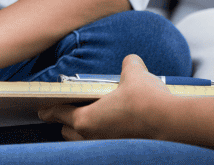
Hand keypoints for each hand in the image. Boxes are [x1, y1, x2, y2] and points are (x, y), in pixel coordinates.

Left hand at [38, 55, 170, 140]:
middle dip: (67, 121)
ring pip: (85, 142)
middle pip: (69, 131)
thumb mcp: (134, 73)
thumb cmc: (147, 100)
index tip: (42, 109)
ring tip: (91, 118)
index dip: (49, 108)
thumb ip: (128, 65)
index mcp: (86, 119)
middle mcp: (92, 138)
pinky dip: (103, 137)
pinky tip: (114, 127)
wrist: (172, 124)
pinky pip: (103, 145)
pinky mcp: (121, 152)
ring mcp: (106, 148)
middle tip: (68, 109)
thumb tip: (130, 62)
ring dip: (84, 131)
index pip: (58, 113)